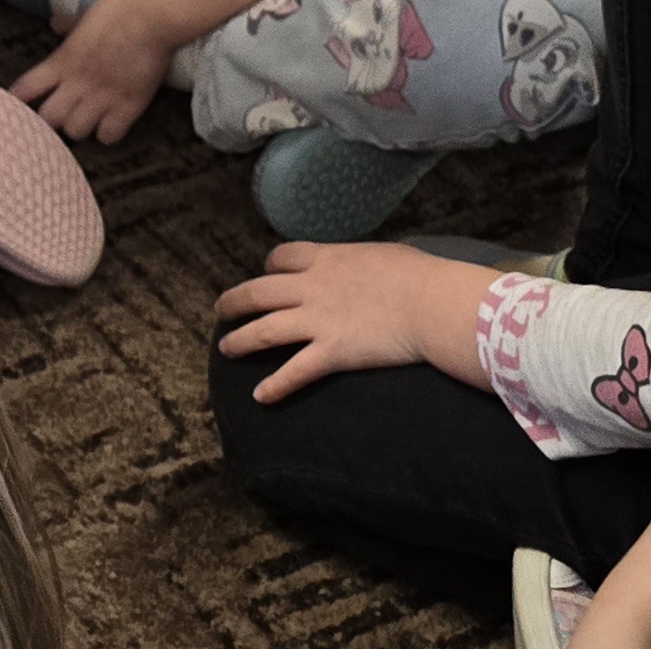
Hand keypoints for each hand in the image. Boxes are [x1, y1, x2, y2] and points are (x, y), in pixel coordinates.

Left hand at [9, 0, 184, 140]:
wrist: (151, 13)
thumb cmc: (118, 8)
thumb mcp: (84, 17)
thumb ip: (67, 25)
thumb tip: (54, 23)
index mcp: (61, 60)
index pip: (26, 89)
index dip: (19, 100)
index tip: (18, 105)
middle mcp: (77, 83)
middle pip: (48, 119)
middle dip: (53, 118)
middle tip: (62, 113)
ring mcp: (102, 97)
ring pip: (76, 131)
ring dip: (80, 126)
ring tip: (88, 118)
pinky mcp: (129, 107)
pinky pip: (108, 136)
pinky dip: (109, 133)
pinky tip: (112, 122)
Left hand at [213, 241, 492, 399]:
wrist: (430, 304)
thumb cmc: (418, 276)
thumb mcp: (383, 254)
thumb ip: (363, 262)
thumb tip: (370, 265)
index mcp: (326, 259)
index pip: (282, 257)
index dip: (269, 267)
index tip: (266, 274)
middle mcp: (312, 287)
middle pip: (258, 292)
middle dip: (234, 301)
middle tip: (220, 311)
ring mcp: (318, 321)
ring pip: (265, 330)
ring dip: (240, 340)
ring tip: (224, 348)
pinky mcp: (331, 353)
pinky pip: (294, 372)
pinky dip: (275, 386)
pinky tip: (259, 396)